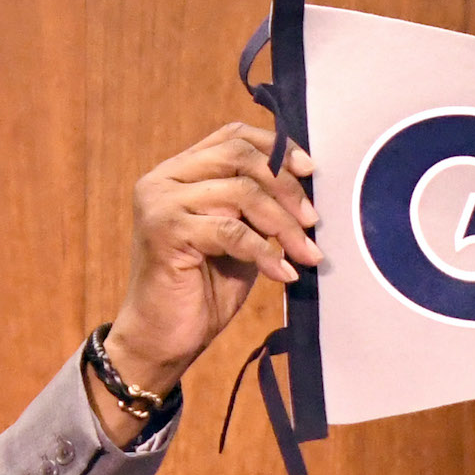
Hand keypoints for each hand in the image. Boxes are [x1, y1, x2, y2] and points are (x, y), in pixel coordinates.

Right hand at [89, 123, 322, 442]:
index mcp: (181, 172)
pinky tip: (284, 274)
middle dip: (286, 187)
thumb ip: (258, 208)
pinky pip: (232, 232)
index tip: (310, 172)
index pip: (233, 136)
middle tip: (313, 221)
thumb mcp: (240, 238)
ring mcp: (161, 203)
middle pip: (240, 157)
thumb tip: (306, 189)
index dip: (277, 148)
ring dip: (284, 225)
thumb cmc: (203, 288)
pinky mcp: (166, 232)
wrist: (163, 338)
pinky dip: (266, 253)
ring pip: (242, 194)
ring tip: (307, 254)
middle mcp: (164, 179)